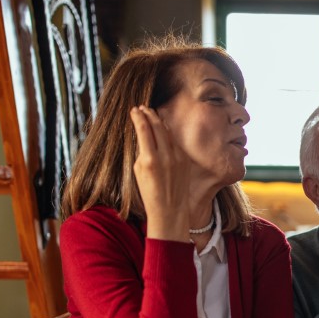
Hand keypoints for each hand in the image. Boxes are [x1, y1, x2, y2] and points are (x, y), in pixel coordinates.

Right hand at [130, 105, 191, 241]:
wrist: (170, 210)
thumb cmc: (150, 192)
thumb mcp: (138, 170)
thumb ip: (142, 150)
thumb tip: (144, 134)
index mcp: (150, 159)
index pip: (144, 128)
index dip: (138, 116)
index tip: (134, 110)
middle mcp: (165, 156)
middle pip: (157, 125)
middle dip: (148, 114)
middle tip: (142, 107)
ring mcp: (177, 157)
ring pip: (167, 131)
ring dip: (159, 120)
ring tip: (152, 113)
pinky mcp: (185, 160)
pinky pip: (175, 141)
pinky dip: (168, 131)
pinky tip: (163, 126)